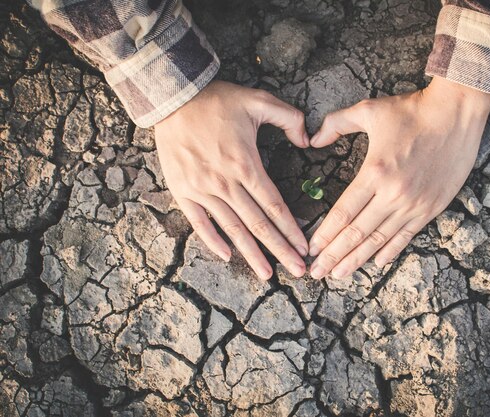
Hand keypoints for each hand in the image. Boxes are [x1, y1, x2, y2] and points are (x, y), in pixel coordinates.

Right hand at [154, 81, 309, 279]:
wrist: (174, 97)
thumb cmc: (217, 100)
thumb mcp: (260, 100)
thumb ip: (290, 118)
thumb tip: (308, 141)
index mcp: (246, 165)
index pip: (275, 206)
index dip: (291, 230)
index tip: (305, 248)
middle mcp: (225, 183)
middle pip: (258, 225)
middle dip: (280, 250)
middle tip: (298, 271)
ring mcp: (202, 190)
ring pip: (232, 229)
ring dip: (252, 254)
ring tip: (267, 275)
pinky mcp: (182, 191)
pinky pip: (199, 223)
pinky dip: (213, 241)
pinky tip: (228, 256)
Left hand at [307, 76, 489, 278]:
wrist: (456, 113)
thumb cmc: (411, 111)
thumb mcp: (368, 110)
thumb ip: (335, 124)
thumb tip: (312, 139)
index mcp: (374, 172)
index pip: (343, 213)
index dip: (325, 234)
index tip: (311, 248)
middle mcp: (393, 194)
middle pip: (357, 233)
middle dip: (334, 255)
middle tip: (317, 272)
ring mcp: (414, 204)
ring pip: (380, 240)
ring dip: (357, 260)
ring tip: (339, 275)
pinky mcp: (431, 208)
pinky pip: (407, 236)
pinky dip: (390, 251)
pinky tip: (376, 263)